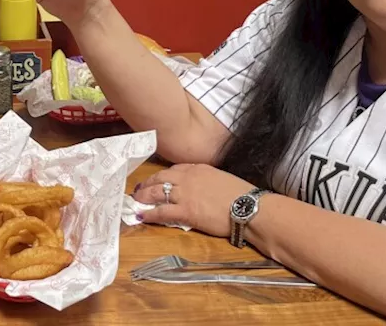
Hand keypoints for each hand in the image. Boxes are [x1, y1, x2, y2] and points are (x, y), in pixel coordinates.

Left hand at [132, 164, 255, 236]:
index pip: (174, 170)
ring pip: (156, 192)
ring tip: (135, 201)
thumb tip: (203, 189)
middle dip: (147, 184)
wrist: (249, 207)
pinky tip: (142, 216)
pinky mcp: (185, 211)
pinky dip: (149, 214)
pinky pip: (161, 212)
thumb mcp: (222, 179)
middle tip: (138, 190)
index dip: (162, 176)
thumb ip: (208, 181)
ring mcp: (185, 194)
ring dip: (143, 197)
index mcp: (198, 169)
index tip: (156, 180)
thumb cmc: (242, 196)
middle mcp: (188, 178)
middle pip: (160, 178)